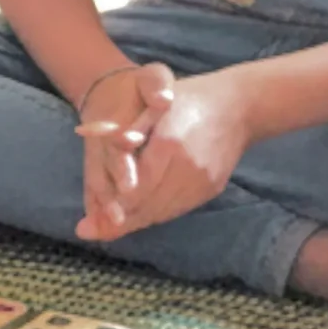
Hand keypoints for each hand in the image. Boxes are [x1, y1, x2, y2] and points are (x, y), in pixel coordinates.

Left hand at [79, 65, 253, 240]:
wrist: (237, 107)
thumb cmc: (187, 98)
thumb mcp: (151, 105)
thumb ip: (126, 133)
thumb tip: (107, 154)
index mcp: (169, 142)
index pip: (134, 186)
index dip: (112, 205)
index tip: (89, 220)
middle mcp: (187, 166)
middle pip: (146, 204)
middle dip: (118, 219)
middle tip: (93, 231)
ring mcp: (202, 181)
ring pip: (162, 211)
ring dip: (136, 220)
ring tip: (111, 226)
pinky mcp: (211, 189)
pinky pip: (178, 209)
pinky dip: (157, 214)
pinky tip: (141, 214)